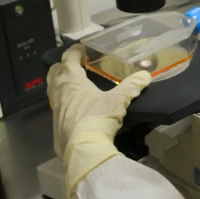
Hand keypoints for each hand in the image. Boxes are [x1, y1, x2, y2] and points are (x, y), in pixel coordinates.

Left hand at [47, 44, 150, 196]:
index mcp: (71, 81)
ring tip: (75, 85)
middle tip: (75, 65)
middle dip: (63, 66)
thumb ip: (131, 87)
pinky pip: (57, 107)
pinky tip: (75, 108)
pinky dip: (64, 102)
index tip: (81, 48)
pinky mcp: (55, 125)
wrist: (83, 149)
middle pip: (54, 72)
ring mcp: (55, 109)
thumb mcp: (118, 101)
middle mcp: (59, 92)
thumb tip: (146, 76)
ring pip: (53, 90)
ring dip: (61, 84)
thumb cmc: (97, 118)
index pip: (68, 59)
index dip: (74, 51)